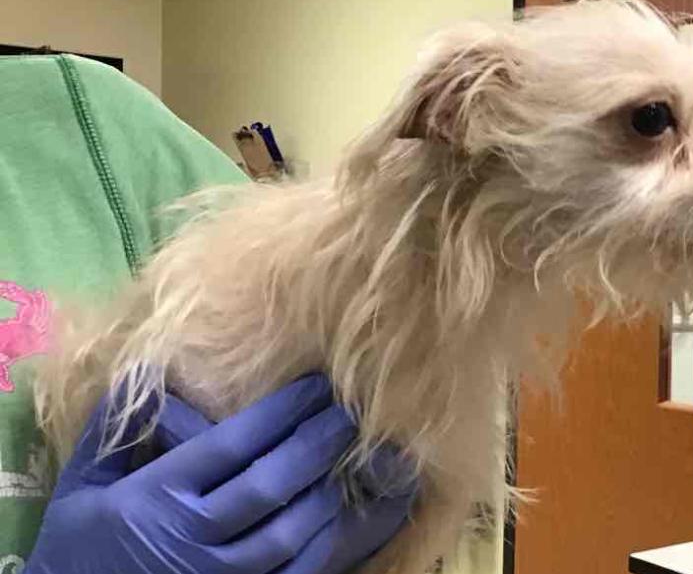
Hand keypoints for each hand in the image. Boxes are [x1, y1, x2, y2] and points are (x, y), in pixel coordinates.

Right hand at [26, 374, 415, 573]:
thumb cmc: (81, 548)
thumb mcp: (83, 487)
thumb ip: (113, 432)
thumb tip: (143, 373)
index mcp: (157, 499)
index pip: (231, 446)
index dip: (280, 413)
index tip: (315, 385)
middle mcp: (195, 541)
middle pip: (272, 485)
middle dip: (320, 444)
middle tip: (355, 413)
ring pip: (297, 533)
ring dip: (340, 491)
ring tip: (375, 458)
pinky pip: (306, 572)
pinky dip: (343, 542)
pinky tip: (369, 513)